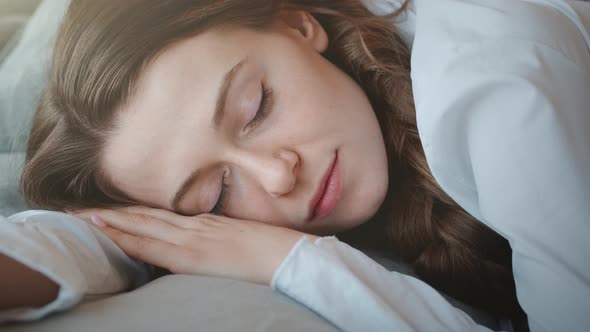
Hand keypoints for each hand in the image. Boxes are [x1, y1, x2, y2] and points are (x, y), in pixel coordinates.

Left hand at [68, 206, 317, 285]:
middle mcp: (195, 225)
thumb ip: (221, 239)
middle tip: (78, 205)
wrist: (291, 256)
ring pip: (143, 225)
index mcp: (207, 222)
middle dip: (111, 211)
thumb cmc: (274, 249)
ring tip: (80, 214)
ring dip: (110, 220)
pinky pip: (153, 245)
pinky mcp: (194, 255)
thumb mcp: (243, 240)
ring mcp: (193, 237)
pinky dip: (127, 238)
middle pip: (145, 215)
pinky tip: (106, 233)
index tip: (107, 206)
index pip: (161, 214)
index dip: (131, 209)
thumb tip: (207, 245)